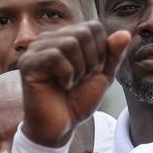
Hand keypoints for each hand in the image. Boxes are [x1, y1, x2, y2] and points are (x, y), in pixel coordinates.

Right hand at [19, 22, 130, 147]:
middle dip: (91, 60)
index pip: (92, 27)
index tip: (90, 72)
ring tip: (71, 83)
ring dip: (79, 68)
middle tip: (81, 79)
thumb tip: (125, 34)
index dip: (100, 50)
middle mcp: (48, 40)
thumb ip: (113, 55)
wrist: (61, 126)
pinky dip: (67, 74)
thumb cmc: (77, 101)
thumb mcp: (102, 76)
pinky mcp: (27, 64)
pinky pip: (55, 56)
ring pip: (69, 42)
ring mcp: (35, 51)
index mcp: (64, 38)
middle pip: (83, 32)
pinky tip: (63, 85)